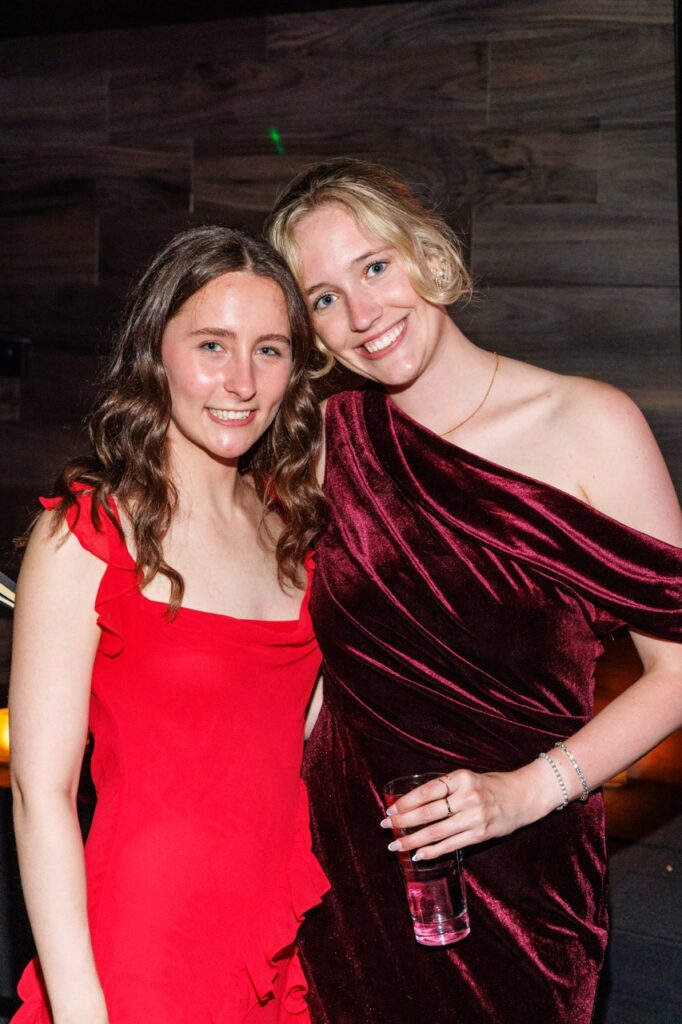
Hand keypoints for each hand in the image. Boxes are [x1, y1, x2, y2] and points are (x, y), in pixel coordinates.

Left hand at [380, 762, 554, 860]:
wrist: (524, 796)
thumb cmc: (491, 786)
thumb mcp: (468, 778)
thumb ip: (446, 788)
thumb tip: (413, 802)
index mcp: (461, 778)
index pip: (427, 791)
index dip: (406, 801)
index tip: (390, 808)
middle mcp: (468, 797)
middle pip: (428, 813)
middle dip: (403, 821)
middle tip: (385, 826)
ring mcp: (475, 817)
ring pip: (436, 832)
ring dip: (412, 840)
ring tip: (395, 844)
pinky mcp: (480, 835)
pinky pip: (450, 845)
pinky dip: (432, 851)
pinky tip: (417, 855)